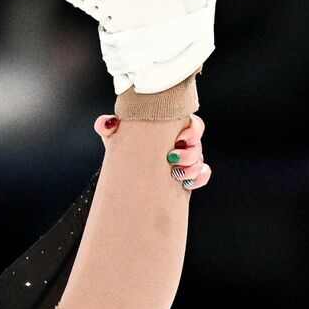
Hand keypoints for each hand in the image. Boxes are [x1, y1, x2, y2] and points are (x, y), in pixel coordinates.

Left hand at [94, 113, 211, 189]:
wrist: (125, 171)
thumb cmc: (123, 145)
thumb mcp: (115, 136)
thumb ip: (107, 126)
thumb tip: (107, 124)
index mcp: (170, 127)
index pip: (193, 124)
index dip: (193, 131)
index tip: (179, 139)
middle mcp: (182, 143)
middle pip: (198, 144)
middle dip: (189, 153)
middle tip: (172, 158)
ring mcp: (186, 160)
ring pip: (199, 162)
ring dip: (190, 169)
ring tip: (174, 174)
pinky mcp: (187, 176)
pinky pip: (202, 175)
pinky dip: (198, 179)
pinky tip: (185, 184)